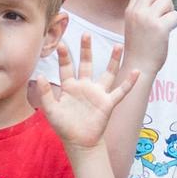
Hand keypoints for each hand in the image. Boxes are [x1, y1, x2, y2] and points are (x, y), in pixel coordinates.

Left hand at [32, 36, 140, 150]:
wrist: (79, 143)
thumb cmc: (64, 127)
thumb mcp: (51, 110)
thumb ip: (45, 94)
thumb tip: (39, 75)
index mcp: (70, 87)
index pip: (66, 68)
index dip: (64, 56)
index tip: (61, 43)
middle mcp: (85, 87)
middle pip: (86, 64)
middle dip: (86, 50)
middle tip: (86, 34)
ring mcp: (98, 94)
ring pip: (108, 73)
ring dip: (113, 60)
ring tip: (118, 46)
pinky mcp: (108, 103)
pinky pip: (121, 91)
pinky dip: (129, 82)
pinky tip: (137, 72)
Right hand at [123, 0, 176, 81]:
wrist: (138, 65)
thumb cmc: (140, 45)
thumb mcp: (134, 22)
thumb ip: (142, 8)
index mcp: (130, 9)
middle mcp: (137, 12)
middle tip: (166, 8)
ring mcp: (148, 19)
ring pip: (166, 0)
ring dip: (170, 11)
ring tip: (165, 23)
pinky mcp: (160, 28)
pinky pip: (174, 15)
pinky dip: (175, 23)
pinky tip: (168, 31)